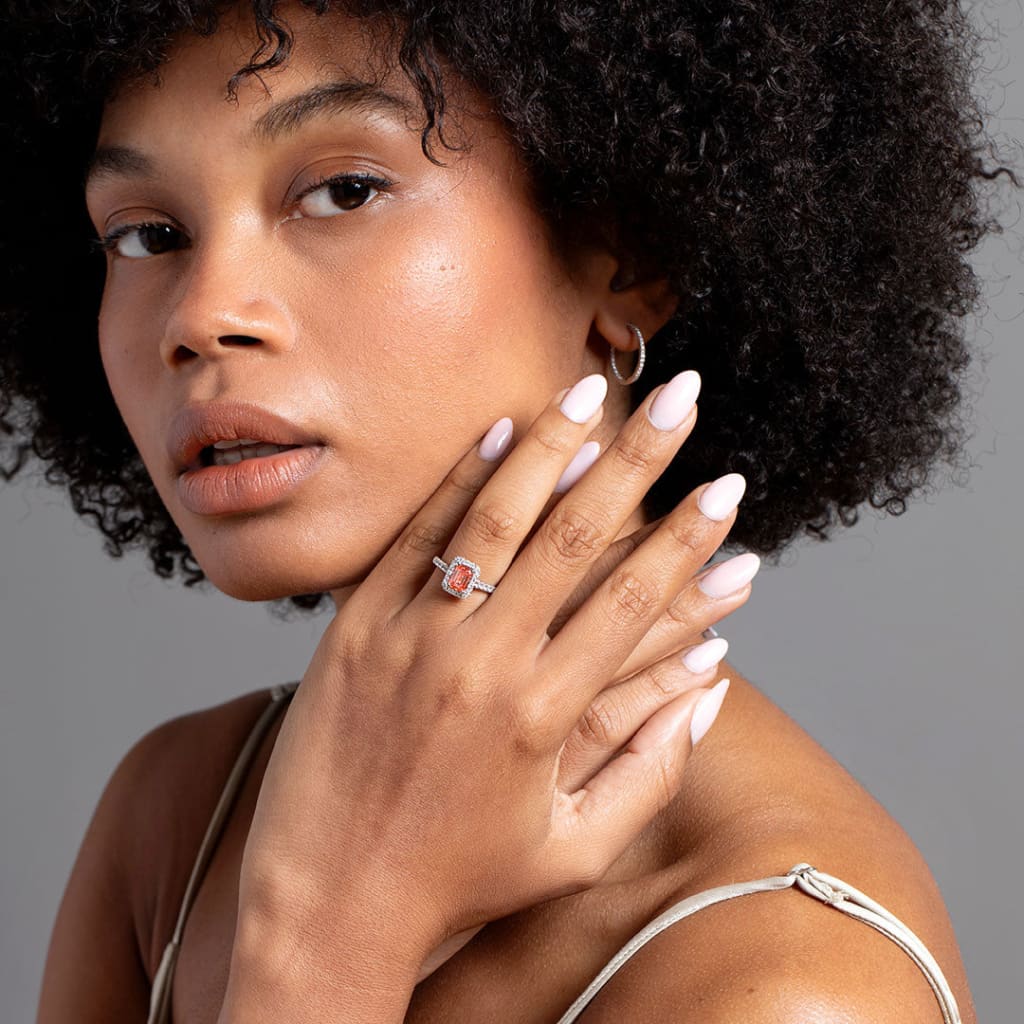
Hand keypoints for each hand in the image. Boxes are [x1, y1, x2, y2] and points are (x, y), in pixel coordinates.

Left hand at [234, 369, 754, 985]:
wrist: (326, 899)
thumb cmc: (459, 882)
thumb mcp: (574, 850)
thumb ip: (653, 773)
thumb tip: (713, 687)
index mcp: (544, 717)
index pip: (634, 602)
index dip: (688, 539)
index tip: (727, 486)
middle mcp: (483, 664)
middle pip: (577, 538)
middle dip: (640, 460)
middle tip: (682, 400)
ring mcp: (413, 637)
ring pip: (496, 519)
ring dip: (551, 446)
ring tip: (592, 390)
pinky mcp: (355, 628)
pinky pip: (414, 536)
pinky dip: (458, 479)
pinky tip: (498, 428)